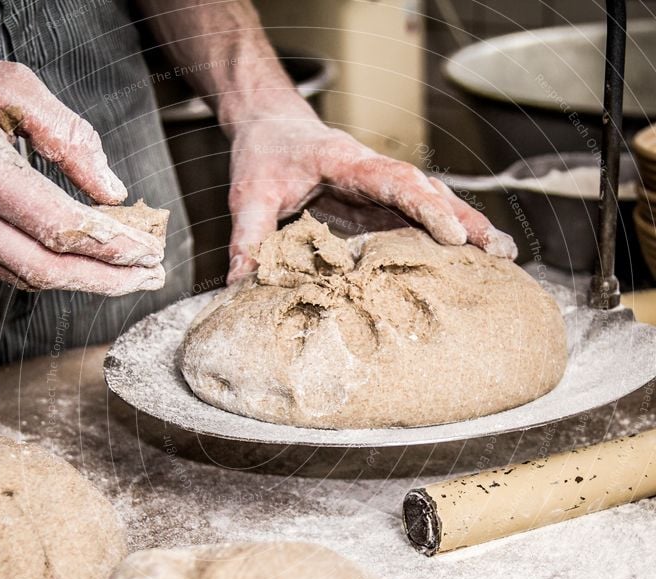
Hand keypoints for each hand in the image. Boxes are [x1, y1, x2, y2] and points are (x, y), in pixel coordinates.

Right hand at [0, 17, 164, 294]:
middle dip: (107, 279)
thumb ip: (68, 136)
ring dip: (82, 282)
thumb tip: (111, 190)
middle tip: (149, 276)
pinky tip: (77, 264)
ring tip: (125, 275)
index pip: (59, 226)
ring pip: (24, 277)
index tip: (149, 251)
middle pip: (46, 269)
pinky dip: (46, 271)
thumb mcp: (8, 82)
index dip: (111, 247)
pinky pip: (0, 269)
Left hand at [226, 103, 516, 279]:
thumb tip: (240, 285)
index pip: (397, 181)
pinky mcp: (377, 204)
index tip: (453, 234)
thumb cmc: (264, 153)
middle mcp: (374, 174)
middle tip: (501, 253)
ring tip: (503, 257)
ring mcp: (380, 189)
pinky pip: (416, 218)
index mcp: (348, 163)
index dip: (426, 207)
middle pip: (430, 192)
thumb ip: (248, 237)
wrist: (270, 127)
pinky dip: (444, 235)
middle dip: (467, 220)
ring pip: (432, 203)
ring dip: (467, 227)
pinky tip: (466, 258)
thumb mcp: (249, 194)